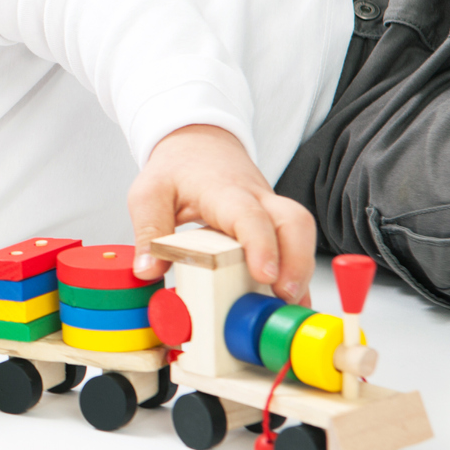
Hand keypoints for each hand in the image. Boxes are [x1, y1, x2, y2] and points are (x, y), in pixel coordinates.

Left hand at [128, 125, 315, 304]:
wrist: (198, 142)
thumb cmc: (176, 168)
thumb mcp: (149, 193)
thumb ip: (148, 231)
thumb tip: (148, 271)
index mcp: (223, 191)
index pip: (249, 214)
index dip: (260, 244)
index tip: (264, 275)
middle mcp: (256, 199)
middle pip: (293, 222)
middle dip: (296, 262)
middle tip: (283, 296)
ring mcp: (269, 211)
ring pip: (301, 234)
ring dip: (299, 272)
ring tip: (287, 306)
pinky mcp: (273, 224)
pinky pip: (295, 246)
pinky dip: (296, 275)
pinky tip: (289, 301)